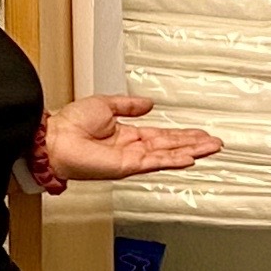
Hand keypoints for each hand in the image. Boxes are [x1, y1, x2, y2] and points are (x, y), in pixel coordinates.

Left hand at [45, 93, 221, 181]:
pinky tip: (189, 158)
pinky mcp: (127, 166)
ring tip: (211, 149)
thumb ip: (128, 105)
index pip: (162, 135)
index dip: (182, 134)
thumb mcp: (105, 104)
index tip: (199, 133)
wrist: (55, 139)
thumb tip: (147, 103)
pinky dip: (173, 160)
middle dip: (194, 144)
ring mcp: (131, 158)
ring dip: (191, 151)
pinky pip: (155, 162)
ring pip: (168, 154)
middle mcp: (131, 148)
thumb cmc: (69, 124)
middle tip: (215, 143)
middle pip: (171, 145)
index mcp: (126, 134)